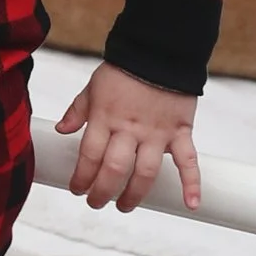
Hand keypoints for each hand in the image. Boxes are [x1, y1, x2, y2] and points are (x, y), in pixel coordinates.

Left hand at [55, 62, 200, 213]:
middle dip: (103, 192)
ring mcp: (157, 132)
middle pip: (115, 169)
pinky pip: (188, 160)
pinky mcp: (180, 131)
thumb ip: (78, 110)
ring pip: (146, 172)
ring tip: (124, 206)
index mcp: (105, 117)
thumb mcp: (94, 86)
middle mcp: (130, 128)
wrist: (160, 49)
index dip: (81, 177)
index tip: (77, 189)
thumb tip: (62, 130)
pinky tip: (191, 204)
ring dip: (135, 195)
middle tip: (96, 203)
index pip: (89, 156)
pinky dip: (193, 183)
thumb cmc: (124, 70)